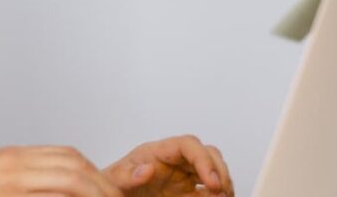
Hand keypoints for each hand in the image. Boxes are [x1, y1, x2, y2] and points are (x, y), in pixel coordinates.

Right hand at [0, 145, 124, 196]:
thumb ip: (26, 182)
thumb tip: (60, 189)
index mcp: (14, 158)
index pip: (69, 156)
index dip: (97, 174)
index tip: (113, 192)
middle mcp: (14, 164)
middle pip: (75, 167)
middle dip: (104, 187)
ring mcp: (9, 182)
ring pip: (68, 180)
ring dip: (94, 194)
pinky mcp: (4, 195)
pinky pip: (48, 195)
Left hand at [102, 135, 233, 196]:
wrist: (113, 194)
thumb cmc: (113, 183)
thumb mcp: (115, 179)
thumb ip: (128, 175)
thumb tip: (147, 169)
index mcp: (158, 152)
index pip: (187, 144)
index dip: (204, 159)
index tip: (212, 181)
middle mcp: (175, 161)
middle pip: (207, 153)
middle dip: (219, 170)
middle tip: (222, 192)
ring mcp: (183, 176)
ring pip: (213, 169)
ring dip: (223, 183)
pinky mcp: (188, 191)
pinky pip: (209, 189)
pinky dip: (218, 194)